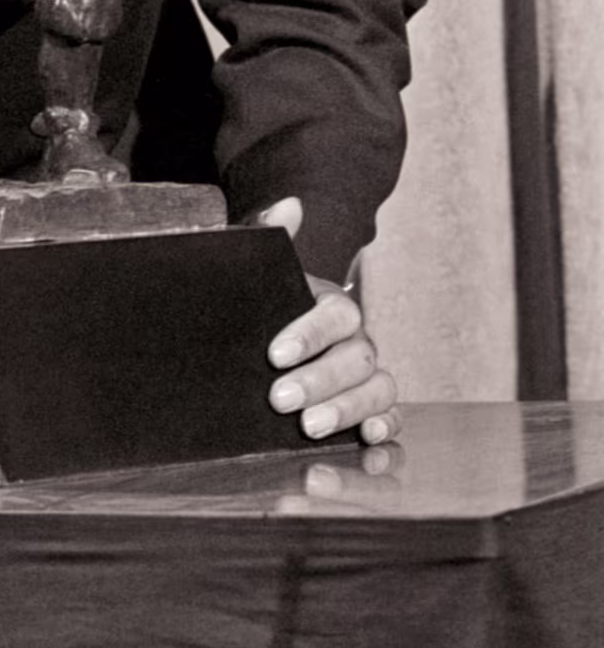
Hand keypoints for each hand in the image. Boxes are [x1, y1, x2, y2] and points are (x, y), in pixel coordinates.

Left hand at [250, 197, 400, 446]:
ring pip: (378, 390)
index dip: (310, 334)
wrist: (262, 350)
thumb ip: (268, 237)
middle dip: (320, 380)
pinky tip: (367, 442)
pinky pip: (390, 419)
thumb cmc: (265, 309)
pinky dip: (385, 431)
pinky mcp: (370, 411)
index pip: (336, 315)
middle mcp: (357, 341)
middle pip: (358, 358)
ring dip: (348, 409)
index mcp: (333, 307)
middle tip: (279, 398)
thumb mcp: (258, 276)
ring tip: (308, 427)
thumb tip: (290, 205)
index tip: (274, 354)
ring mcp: (367, 377)